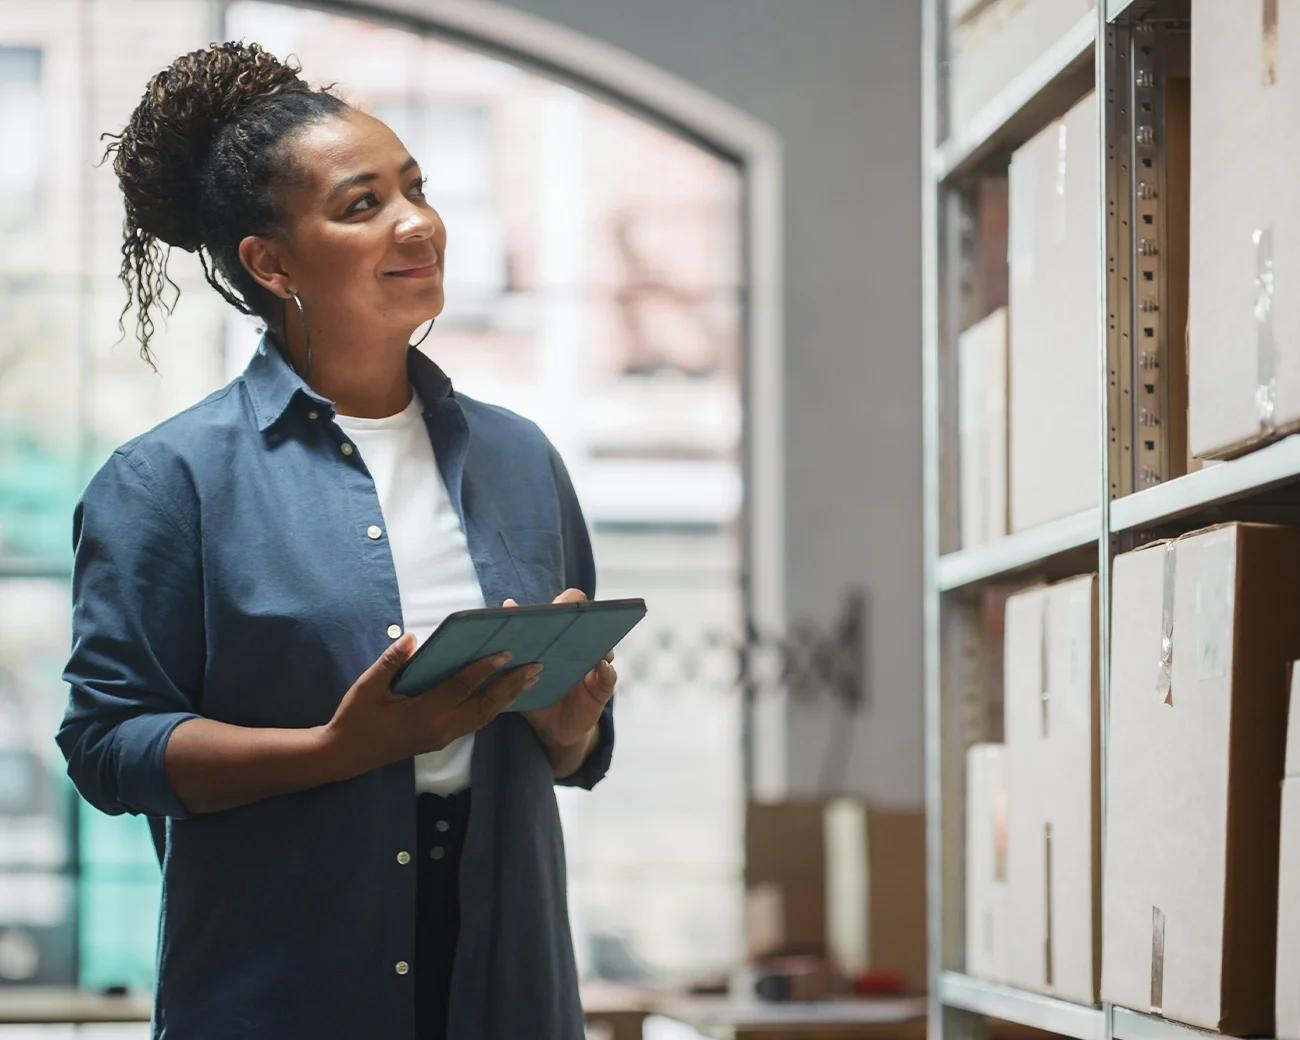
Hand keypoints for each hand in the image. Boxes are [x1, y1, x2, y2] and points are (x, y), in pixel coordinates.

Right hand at [320, 633, 541, 779]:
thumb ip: (391, 663)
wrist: (346, 756)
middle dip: (512, 685)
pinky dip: (494, 707)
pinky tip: (505, 695)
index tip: (506, 652)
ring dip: (508, 697)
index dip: (484, 669)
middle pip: (484, 705)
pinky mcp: (441, 740)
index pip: (461, 687)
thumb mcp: (367, 687)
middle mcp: (440, 727)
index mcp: (423, 714)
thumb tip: (413, 638)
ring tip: (530, 679)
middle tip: (536, 666)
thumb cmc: (356, 718)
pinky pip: (476, 722)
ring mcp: (443, 736)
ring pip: (485, 716)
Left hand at [505, 590, 617, 775]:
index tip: (562, 604)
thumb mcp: (522, 670)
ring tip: (594, 645)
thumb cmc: (537, 694)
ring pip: (604, 648)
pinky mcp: (602, 687)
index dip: (570, 602)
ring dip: (601, 645)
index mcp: (561, 639)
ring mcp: (594, 666)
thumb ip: (516, 642)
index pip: (571, 608)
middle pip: (591, 623)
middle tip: (580, 617)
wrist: (551, 729)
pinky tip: (600, 667)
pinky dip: (606, 671)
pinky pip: (609, 676)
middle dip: (589, 617)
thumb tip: (506, 604)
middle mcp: (580, 648)